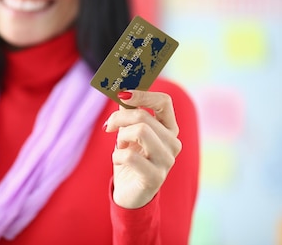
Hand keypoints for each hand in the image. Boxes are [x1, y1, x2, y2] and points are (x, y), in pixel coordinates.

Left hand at [104, 90, 181, 208]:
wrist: (130, 193)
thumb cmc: (130, 158)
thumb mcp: (128, 131)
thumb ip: (128, 111)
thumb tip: (120, 87)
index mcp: (169, 128)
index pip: (164, 101)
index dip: (142, 94)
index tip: (121, 94)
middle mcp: (173, 143)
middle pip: (144, 115)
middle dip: (119, 118)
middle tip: (108, 126)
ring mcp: (167, 161)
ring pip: (140, 131)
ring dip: (121, 136)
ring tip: (120, 146)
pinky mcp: (155, 178)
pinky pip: (130, 155)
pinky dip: (117, 155)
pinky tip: (118, 161)